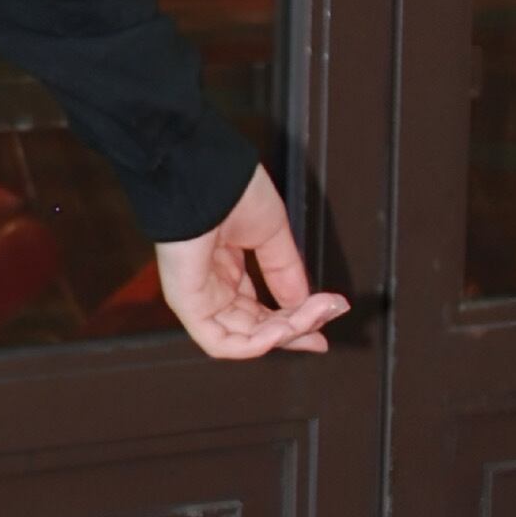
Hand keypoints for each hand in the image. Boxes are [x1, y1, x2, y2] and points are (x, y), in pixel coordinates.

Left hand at [154, 166, 346, 359]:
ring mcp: (197, 296)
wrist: (203, 172)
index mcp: (226, 269)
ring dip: (284, 334)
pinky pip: (220, 342)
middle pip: (255, 329)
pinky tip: (283, 331)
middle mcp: (211, 286)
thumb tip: (303, 303)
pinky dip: (255, 344)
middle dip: (296, 330)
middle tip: (326, 321)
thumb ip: (286, 272)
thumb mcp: (271, 234)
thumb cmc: (227, 188)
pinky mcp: (186, 302)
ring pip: (243, 339)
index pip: (260, 311)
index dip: (296, 320)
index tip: (328, 316)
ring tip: (311, 318)